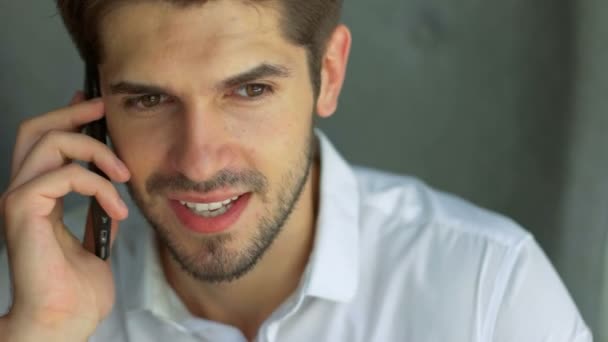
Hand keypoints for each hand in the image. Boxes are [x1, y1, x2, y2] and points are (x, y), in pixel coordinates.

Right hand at [0, 92, 129, 340]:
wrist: (64, 321)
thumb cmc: (77, 290)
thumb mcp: (96, 240)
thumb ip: (98, 212)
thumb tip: (113, 192)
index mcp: (38, 199)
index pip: (43, 145)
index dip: (66, 119)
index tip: (94, 106)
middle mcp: (22, 193)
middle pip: (35, 130)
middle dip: (72, 113)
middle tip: (103, 108)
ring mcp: (18, 200)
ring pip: (48, 142)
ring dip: (95, 151)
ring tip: (124, 175)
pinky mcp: (22, 210)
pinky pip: (63, 175)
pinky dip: (97, 184)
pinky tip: (117, 205)